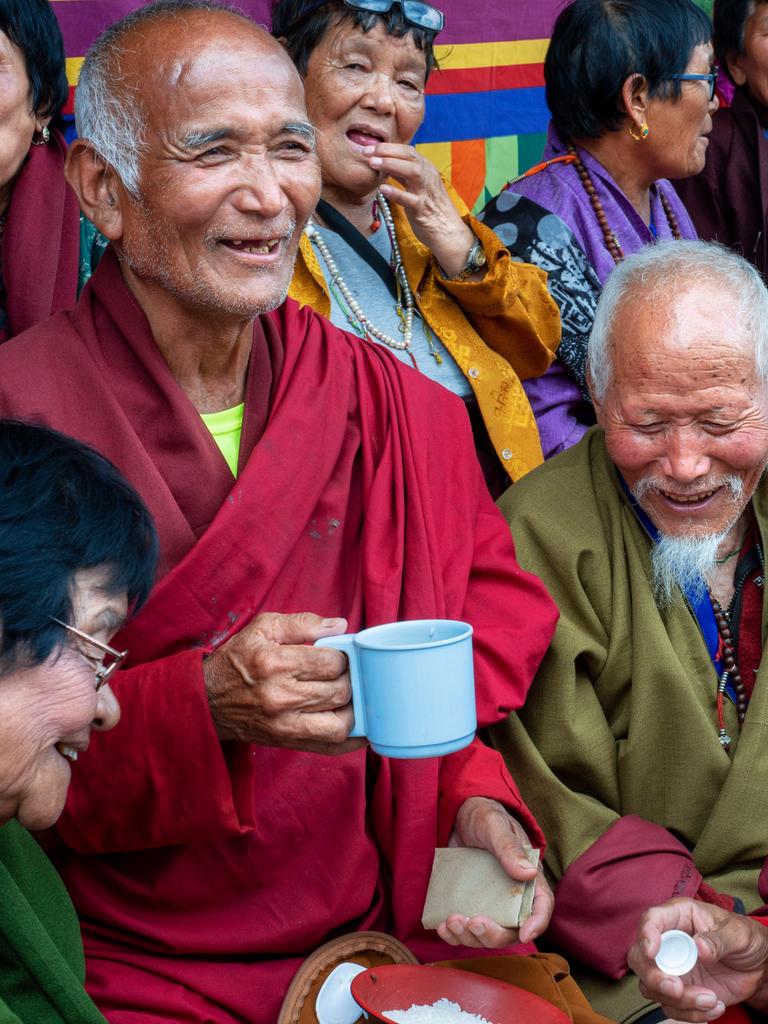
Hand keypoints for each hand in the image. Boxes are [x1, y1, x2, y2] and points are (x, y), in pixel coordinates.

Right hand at [203, 612, 366, 754]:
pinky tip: (360, 728)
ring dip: (352, 709)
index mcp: (276, 663)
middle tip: (344, 674)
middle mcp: (281, 696)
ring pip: (340, 723)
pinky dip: (350, 740)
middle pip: (339, 691)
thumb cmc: (236, 661)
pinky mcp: (286, 741)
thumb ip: (302, 623)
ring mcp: (285, 724)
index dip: (343, 657)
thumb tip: (340, 625)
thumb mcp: (262, 629)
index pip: (331, 662)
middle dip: (350, 680)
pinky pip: (329, 747)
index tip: (338, 655)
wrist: (206, 700)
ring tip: (348, 697)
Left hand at [363, 142, 480, 277]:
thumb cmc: (430, 209)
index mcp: (426, 169)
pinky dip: (396, 193)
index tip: (369, 148)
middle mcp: (428, 177)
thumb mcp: (418, 186)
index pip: (408, 151)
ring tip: (372, 163)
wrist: (448, 232)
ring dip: (391, 165)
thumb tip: (385, 161)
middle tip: (366, 152)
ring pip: (411, 172)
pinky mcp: (423, 210)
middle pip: (409, 156)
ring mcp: (426, 192)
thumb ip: (404, 174)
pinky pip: (409, 199)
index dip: (388, 147)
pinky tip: (383, 189)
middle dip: (387, 151)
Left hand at [436, 796, 552, 948]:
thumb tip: (528, 873)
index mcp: (527, 877)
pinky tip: (441, 927)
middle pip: (511, 928)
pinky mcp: (469, 903)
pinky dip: (453, 934)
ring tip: (452, 922)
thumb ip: (509, 848)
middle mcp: (511, 895)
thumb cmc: (483, 815)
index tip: (524, 935)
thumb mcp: (494, 826)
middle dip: (493, 934)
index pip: (541, 905)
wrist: (457, 814)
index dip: (537, 923)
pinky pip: (465, 928)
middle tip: (473, 923)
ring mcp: (489, 902)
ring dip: (470, 936)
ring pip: (487, 934)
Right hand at [628, 898, 767, 1020]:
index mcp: (679, 916)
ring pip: (652, 987)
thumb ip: (718, 940)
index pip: (652, 919)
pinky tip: (715, 1005)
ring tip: (712, 999)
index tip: (651, 952)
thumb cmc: (744, 939)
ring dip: (680, 1001)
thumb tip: (699, 947)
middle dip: (654, 977)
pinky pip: (672, 1007)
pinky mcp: (679, 990)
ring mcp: (671, 968)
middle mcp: (668, 941)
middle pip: (639, 958)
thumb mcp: (738, 934)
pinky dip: (692, 1013)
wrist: (756, 966)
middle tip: (677, 989)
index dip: (646, 934)